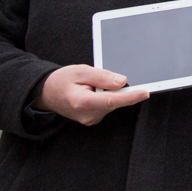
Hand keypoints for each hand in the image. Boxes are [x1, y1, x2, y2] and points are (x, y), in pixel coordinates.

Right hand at [32, 65, 148, 125]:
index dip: (131, 96)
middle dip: (115, 88)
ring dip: (108, 92)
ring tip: (90, 86)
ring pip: (111, 103)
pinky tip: (92, 92)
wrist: (46, 93)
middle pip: (114, 101)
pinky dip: (104, 97)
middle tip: (97, 80)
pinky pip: (106, 106)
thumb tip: (121, 81)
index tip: (145, 92)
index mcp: (83, 102)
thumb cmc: (61, 81)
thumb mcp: (80, 71)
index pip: (112, 100)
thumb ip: (102, 76)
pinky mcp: (93, 118)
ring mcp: (91, 119)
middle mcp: (88, 115)